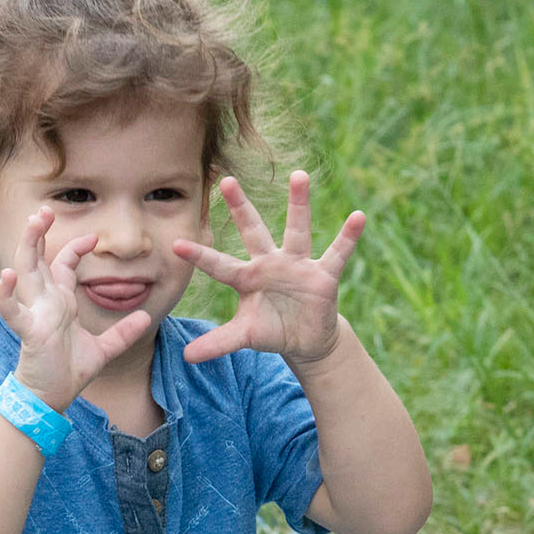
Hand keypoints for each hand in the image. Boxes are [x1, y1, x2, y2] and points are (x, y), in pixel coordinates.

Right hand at [0, 206, 152, 412]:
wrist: (51, 398)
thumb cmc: (69, 371)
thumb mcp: (104, 350)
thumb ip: (123, 333)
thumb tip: (144, 317)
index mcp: (60, 302)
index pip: (63, 264)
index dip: (75, 247)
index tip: (93, 237)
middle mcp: (45, 302)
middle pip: (38, 259)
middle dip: (40, 234)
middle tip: (46, 210)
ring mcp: (35, 314)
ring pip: (25, 273)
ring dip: (27, 247)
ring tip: (33, 225)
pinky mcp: (29, 331)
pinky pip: (13, 310)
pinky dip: (6, 295)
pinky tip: (5, 277)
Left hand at [172, 173, 365, 366]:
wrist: (305, 340)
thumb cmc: (271, 331)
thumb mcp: (244, 337)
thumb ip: (218, 343)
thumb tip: (186, 357)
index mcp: (247, 278)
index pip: (219, 265)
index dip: (200, 256)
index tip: (175, 245)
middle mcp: (270, 264)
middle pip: (253, 231)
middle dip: (240, 207)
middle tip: (225, 180)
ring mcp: (297, 265)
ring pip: (297, 230)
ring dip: (298, 203)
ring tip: (299, 175)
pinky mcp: (323, 275)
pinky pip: (337, 253)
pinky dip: (348, 236)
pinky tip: (358, 217)